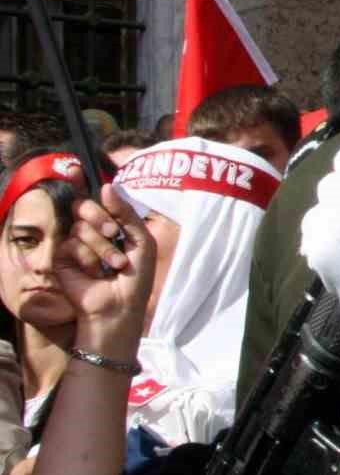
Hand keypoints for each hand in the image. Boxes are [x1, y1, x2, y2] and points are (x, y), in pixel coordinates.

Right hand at [56, 183, 157, 354]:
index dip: (81, 182)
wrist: (121, 306)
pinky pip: (71, 244)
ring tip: (115, 264)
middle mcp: (90, 231)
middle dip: (101, 217)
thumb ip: (126, 213)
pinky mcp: (62, 259)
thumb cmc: (137, 276)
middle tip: (114, 233)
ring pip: (80, 225)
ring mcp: (74, 244)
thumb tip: (106, 186)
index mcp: (109, 224)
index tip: (75, 169)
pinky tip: (95, 273)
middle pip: (84, 205)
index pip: (93, 198)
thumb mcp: (142, 240)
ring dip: (103, 245)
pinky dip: (89, 258)